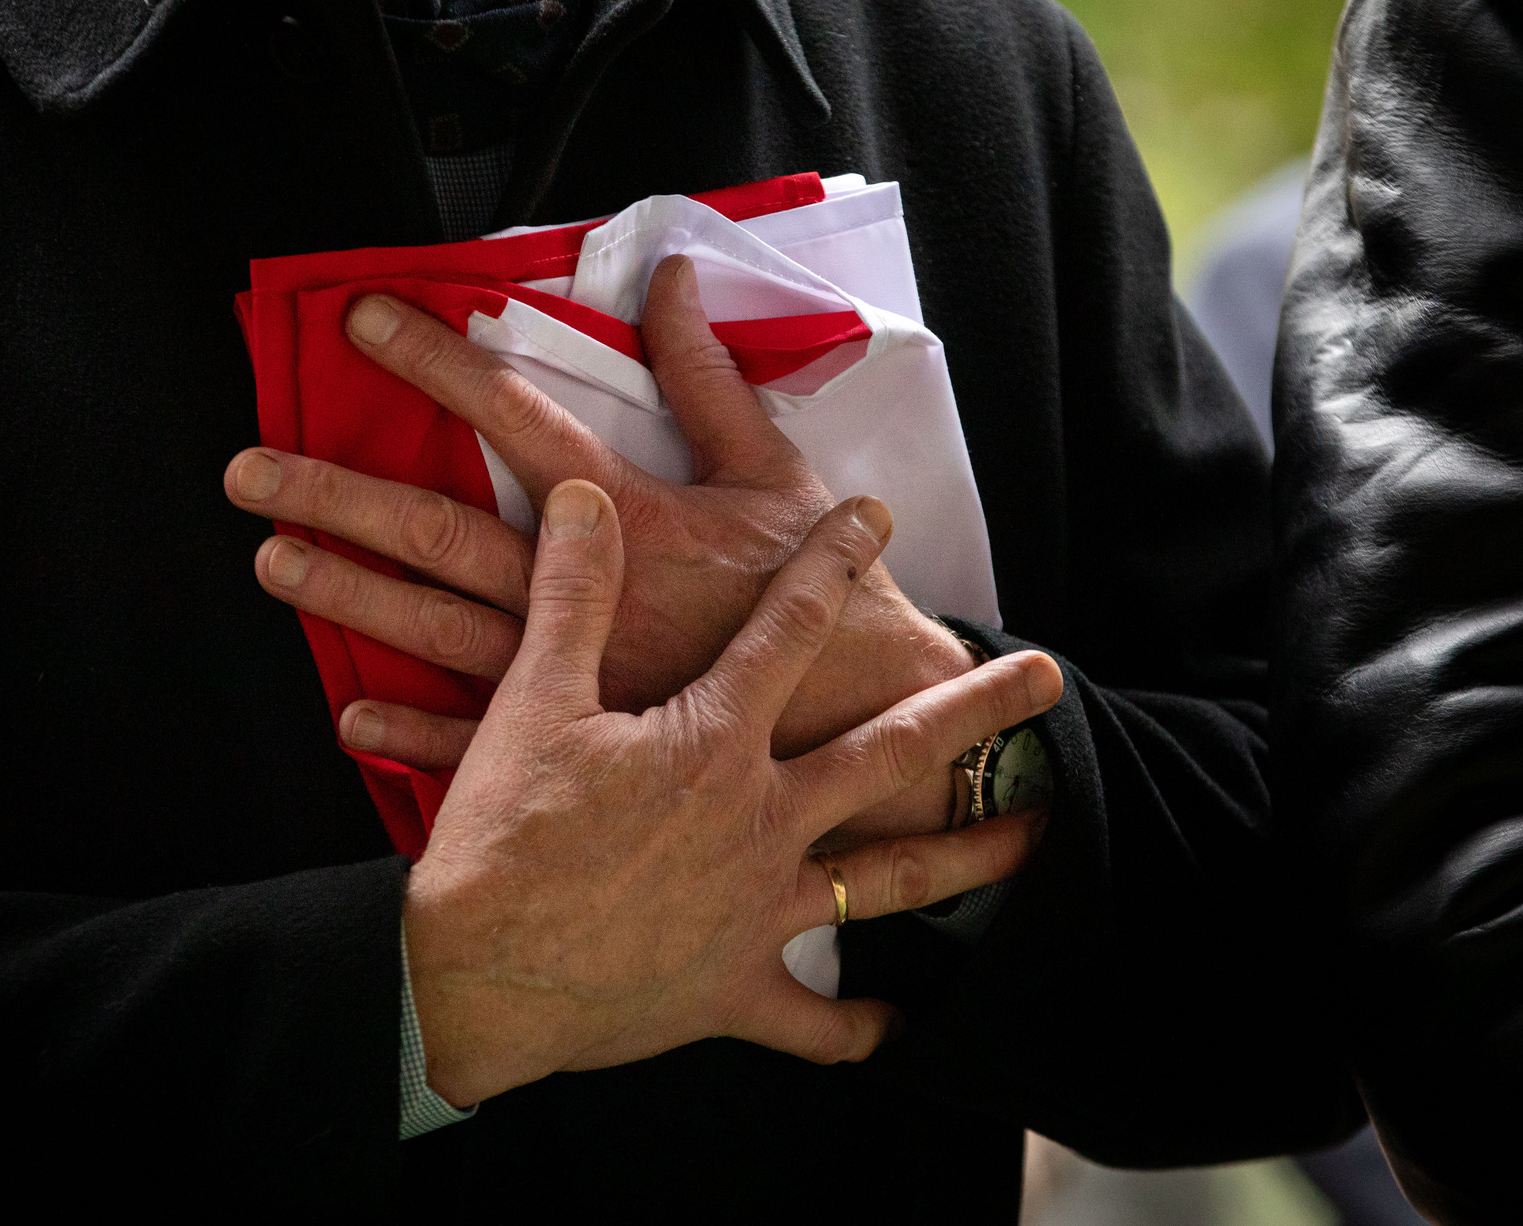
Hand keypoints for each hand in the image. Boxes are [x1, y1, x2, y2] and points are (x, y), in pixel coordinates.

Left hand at [226, 257, 978, 841]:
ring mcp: (575, 676)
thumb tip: (672, 279)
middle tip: (250, 472)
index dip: (435, 362)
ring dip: (349, 596)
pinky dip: (415, 729)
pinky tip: (350, 713)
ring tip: (273, 562)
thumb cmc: (824, 593)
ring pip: (438, 627)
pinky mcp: (584, 739)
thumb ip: (712, 377)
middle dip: (339, 496)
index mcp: (630, 518)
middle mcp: (585, 596)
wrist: (867, 718)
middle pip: (441, 532)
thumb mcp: (775, 470)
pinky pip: (481, 737)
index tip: (361, 324)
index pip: (514, 419)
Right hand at [405, 480, 1061, 1105]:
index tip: (875, 518)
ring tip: (1033, 836)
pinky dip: (855, 1027)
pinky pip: (812, 1021)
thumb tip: (589, 496)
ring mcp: (758, 912)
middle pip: (890, 751)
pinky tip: (896, 1026)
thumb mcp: (531, 702)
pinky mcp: (732, 992)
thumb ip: (572, 594)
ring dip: (966, 856)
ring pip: (888, 881)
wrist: (475, 985)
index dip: (832, 561)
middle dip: (977, 708)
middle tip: (1047, 679)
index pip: (789, 627)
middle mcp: (763, 821)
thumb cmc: (502, 842)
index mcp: (716, 743)